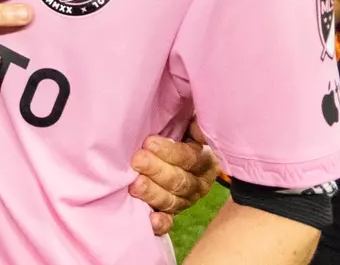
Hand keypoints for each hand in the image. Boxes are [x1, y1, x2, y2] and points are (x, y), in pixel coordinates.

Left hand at [130, 120, 218, 236]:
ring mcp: (185, 199)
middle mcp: (198, 182)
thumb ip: (194, 118)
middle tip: (137, 160)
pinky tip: (151, 220)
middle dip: (157, 170)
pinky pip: (169, 221)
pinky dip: (161, 222)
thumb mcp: (186, 116)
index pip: (190, 158)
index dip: (170, 152)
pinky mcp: (170, 212)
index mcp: (204, 158)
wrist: (162, 144)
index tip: (149, 142)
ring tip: (135, 185)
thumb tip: (195, 125)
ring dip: (154, 194)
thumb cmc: (173, 126)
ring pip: (173, 201)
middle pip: (181, 181)